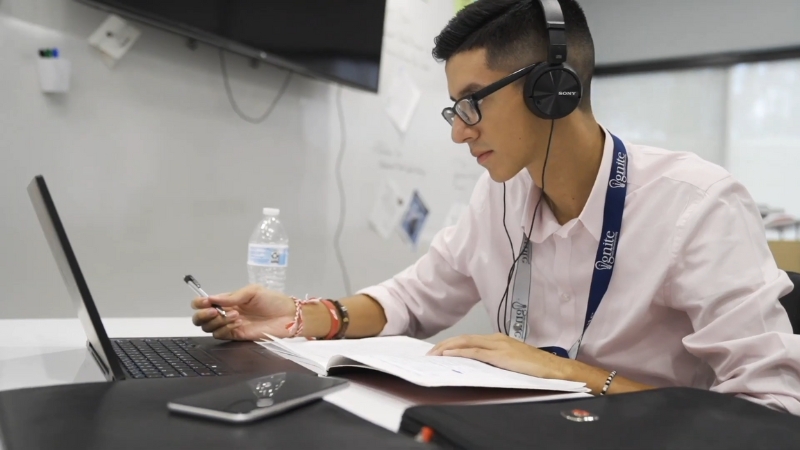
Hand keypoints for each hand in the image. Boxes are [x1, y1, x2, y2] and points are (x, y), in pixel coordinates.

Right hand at [191, 284, 295, 340]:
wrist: (287, 317)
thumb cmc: (273, 301)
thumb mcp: (252, 291)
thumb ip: (232, 296)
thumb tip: (212, 298)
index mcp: (228, 300)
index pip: (204, 302)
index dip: (199, 302)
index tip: (205, 302)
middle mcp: (226, 313)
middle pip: (200, 318)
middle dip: (202, 315)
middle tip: (214, 311)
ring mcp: (230, 325)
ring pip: (209, 328)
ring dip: (218, 321)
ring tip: (235, 315)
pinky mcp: (236, 336)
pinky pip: (220, 335)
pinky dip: (225, 329)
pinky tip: (238, 323)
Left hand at [427, 333, 573, 379]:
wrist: (554, 369)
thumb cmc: (536, 368)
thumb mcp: (511, 362)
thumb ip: (495, 361)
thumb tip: (478, 367)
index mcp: (498, 340)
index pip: (469, 340)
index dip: (452, 344)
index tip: (438, 351)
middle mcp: (496, 339)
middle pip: (464, 339)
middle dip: (444, 345)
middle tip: (429, 353)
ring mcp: (498, 346)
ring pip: (466, 343)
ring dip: (448, 348)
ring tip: (434, 354)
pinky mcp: (501, 355)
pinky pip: (475, 352)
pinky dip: (460, 352)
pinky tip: (449, 355)